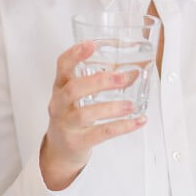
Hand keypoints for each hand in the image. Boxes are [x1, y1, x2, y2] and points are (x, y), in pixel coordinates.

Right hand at [40, 41, 146, 190]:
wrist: (59, 150)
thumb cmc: (72, 116)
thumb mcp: (77, 96)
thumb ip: (99, 82)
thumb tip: (133, 72)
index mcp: (60, 86)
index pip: (62, 66)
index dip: (74, 54)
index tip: (91, 44)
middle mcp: (59, 104)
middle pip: (73, 89)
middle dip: (98, 82)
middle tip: (122, 78)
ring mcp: (65, 124)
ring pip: (85, 114)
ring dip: (111, 108)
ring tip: (130, 105)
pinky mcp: (76, 142)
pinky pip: (100, 133)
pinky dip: (121, 127)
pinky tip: (137, 121)